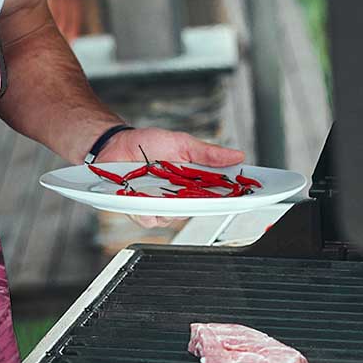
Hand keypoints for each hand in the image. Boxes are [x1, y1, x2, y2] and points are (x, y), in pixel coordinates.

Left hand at [98, 127, 245, 229]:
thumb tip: (237, 155)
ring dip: (170, 206)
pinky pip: (148, 219)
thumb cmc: (147, 144)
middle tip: (202, 193)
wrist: (115, 144)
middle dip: (202, 204)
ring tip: (164, 190)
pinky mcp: (139, 210)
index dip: (233, 197)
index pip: (217, 194)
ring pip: (173, 218)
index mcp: (192, 182)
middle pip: (197, 210)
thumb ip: (207, 153)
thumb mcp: (181, 143)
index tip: (246, 195)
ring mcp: (159, 205)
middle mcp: (178, 197)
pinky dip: (147, 210)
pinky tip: (144, 199)